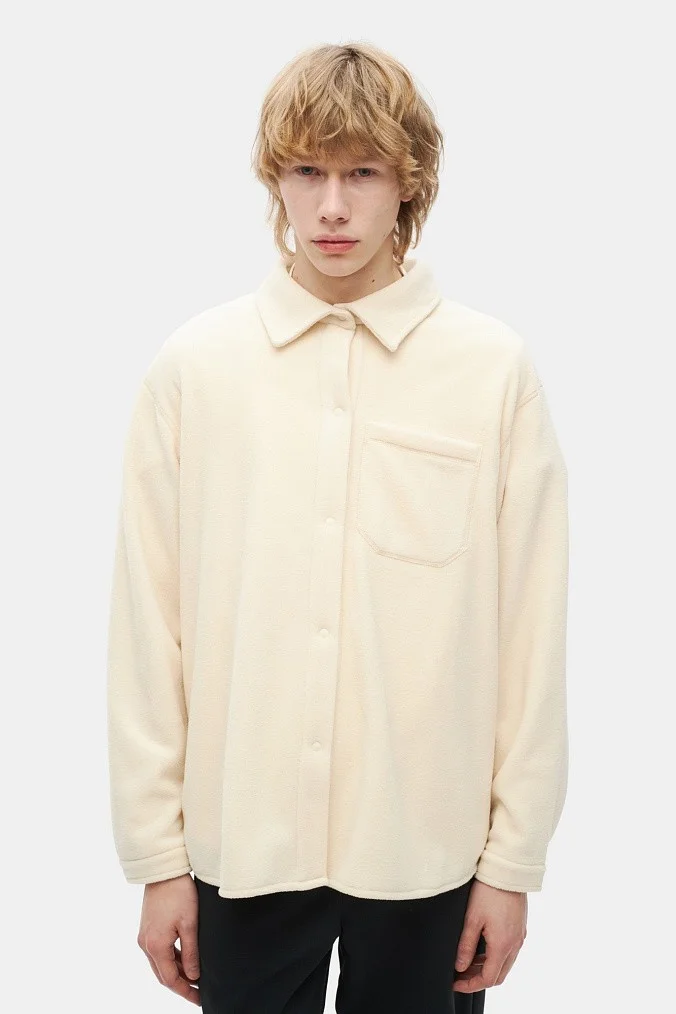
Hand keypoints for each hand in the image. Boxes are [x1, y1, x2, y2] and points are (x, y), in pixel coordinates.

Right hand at [137, 873, 201, 1005]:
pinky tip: (185, 959)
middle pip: (163, 974)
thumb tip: (193, 976)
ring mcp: (145, 936)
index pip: (170, 979)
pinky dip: (172, 959)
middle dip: (181, 985)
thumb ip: (191, 952)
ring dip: (177, 972)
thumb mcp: (190, 924)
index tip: (200, 998)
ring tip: (196, 977)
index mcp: (155, 945)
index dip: (185, 991)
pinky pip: (159, 952)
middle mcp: (145, 944)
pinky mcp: (148, 928)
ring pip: (161, 964)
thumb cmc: (179, 893)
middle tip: (198, 992)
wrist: (164, 870)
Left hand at [453, 879, 526, 992]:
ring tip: (467, 961)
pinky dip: (495, 956)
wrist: (507, 870)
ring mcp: (520, 936)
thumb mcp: (471, 919)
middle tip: (460, 975)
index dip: (471, 985)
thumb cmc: (488, 891)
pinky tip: (481, 948)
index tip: (456, 983)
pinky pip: (509, 951)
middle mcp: (515, 944)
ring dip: (487, 967)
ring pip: (505, 963)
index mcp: (503, 945)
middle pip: (499, 974)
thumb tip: (460, 967)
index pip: (489, 978)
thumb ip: (466, 946)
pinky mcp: (520, 927)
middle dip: (479, 978)